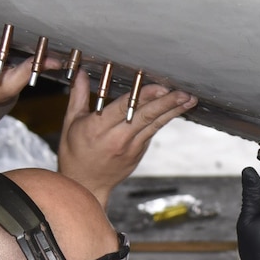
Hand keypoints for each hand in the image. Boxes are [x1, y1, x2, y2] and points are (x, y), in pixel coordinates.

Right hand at [57, 73, 195, 203]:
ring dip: (173, 111)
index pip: (123, 109)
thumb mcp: (70, 123)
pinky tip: (178, 109)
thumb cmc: (74, 153)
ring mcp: (130, 148)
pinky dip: (165, 119)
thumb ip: (78, 96)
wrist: (85, 186)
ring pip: (154, 125)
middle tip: (183, 93)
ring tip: (189, 99)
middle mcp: (116, 138)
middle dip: (166, 103)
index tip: (159, 87)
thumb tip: (81, 73)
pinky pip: (152, 132)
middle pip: (145, 117)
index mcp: (97, 129)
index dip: (144, 97)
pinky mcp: (138, 153)